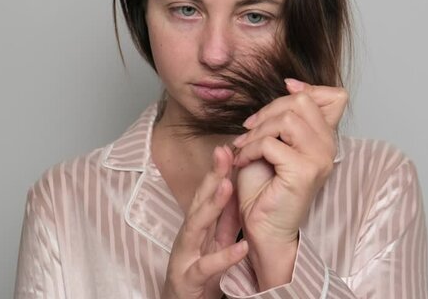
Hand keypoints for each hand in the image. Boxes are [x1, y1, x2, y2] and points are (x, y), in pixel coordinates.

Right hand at [162, 146, 248, 298]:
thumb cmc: (200, 273)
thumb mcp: (216, 241)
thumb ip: (225, 219)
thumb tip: (235, 188)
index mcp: (197, 226)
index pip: (206, 193)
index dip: (217, 171)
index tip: (229, 147)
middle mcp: (188, 236)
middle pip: (198, 201)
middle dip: (211, 177)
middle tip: (225, 152)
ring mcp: (185, 256)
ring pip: (196, 226)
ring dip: (211, 205)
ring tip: (227, 186)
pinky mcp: (189, 279)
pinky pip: (207, 267)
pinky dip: (224, 256)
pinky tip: (241, 246)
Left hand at [231, 79, 347, 288]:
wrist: (262, 226)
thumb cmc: (265, 187)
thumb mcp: (274, 141)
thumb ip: (285, 117)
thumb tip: (290, 84)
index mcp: (324, 138)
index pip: (336, 97)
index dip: (308, 87)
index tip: (284, 89)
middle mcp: (328, 147)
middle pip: (303, 101)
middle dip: (269, 110)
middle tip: (249, 130)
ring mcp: (319, 159)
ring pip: (287, 120)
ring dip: (258, 130)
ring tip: (245, 147)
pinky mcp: (303, 172)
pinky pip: (272, 143)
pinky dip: (251, 149)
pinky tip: (243, 161)